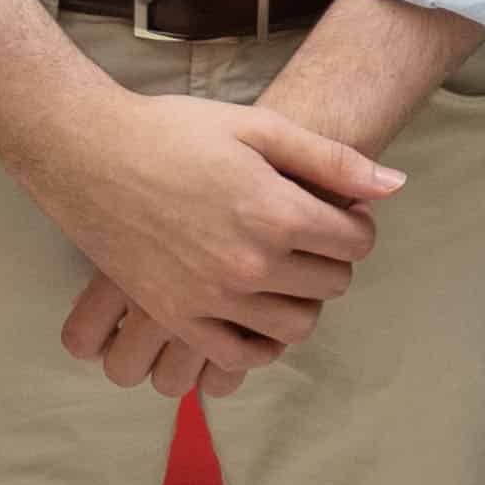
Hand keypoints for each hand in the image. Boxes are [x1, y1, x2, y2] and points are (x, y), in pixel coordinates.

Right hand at [6, 87, 396, 384]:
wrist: (90, 153)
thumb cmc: (174, 130)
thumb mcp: (259, 127)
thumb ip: (331, 160)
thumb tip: (395, 185)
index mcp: (277, 213)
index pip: (355, 243)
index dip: (356, 225)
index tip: (340, 212)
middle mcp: (251, 265)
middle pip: (331, 286)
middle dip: (333, 261)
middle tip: (312, 238)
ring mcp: (212, 299)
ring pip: (294, 327)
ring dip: (302, 302)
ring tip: (286, 273)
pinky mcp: (178, 318)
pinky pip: (238, 356)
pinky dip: (259, 344)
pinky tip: (256, 313)